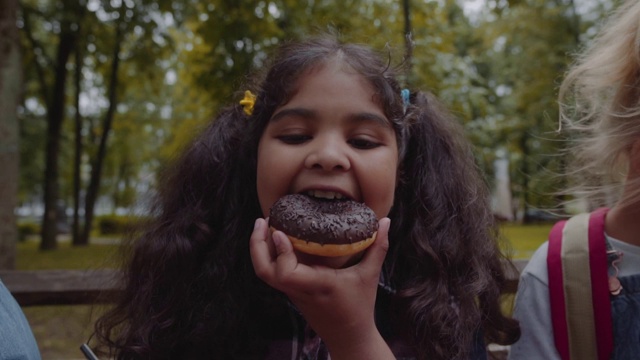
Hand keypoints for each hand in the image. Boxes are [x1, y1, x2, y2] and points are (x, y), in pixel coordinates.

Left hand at [250, 217, 394, 359]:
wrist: (349, 336)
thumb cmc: (360, 306)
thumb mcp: (370, 276)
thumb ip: (378, 248)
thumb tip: (386, 221)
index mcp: (316, 285)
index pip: (286, 273)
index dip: (280, 252)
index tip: (280, 231)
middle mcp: (299, 288)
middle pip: (264, 271)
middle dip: (257, 245)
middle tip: (263, 219)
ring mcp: (292, 291)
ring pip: (265, 272)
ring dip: (260, 248)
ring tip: (266, 224)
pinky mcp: (292, 291)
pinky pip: (274, 272)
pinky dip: (270, 253)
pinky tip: (277, 236)